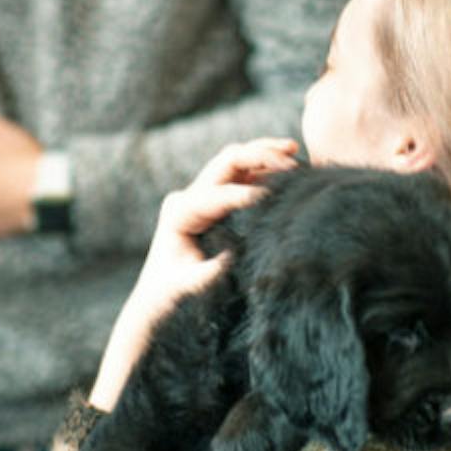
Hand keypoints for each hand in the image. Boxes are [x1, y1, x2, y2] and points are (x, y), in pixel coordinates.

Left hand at [88, 138, 300, 409]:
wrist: (157, 299)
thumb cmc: (170, 295)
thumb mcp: (188, 287)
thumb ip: (210, 273)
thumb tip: (236, 257)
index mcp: (179, 213)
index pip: (215, 194)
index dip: (242, 193)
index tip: (270, 197)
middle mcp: (188, 196)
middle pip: (227, 161)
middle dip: (259, 154)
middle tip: (292, 155)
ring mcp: (201, 195)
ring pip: (237, 161)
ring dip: (265, 154)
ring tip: (294, 151)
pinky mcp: (216, 201)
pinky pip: (243, 176)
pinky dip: (266, 168)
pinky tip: (291, 169)